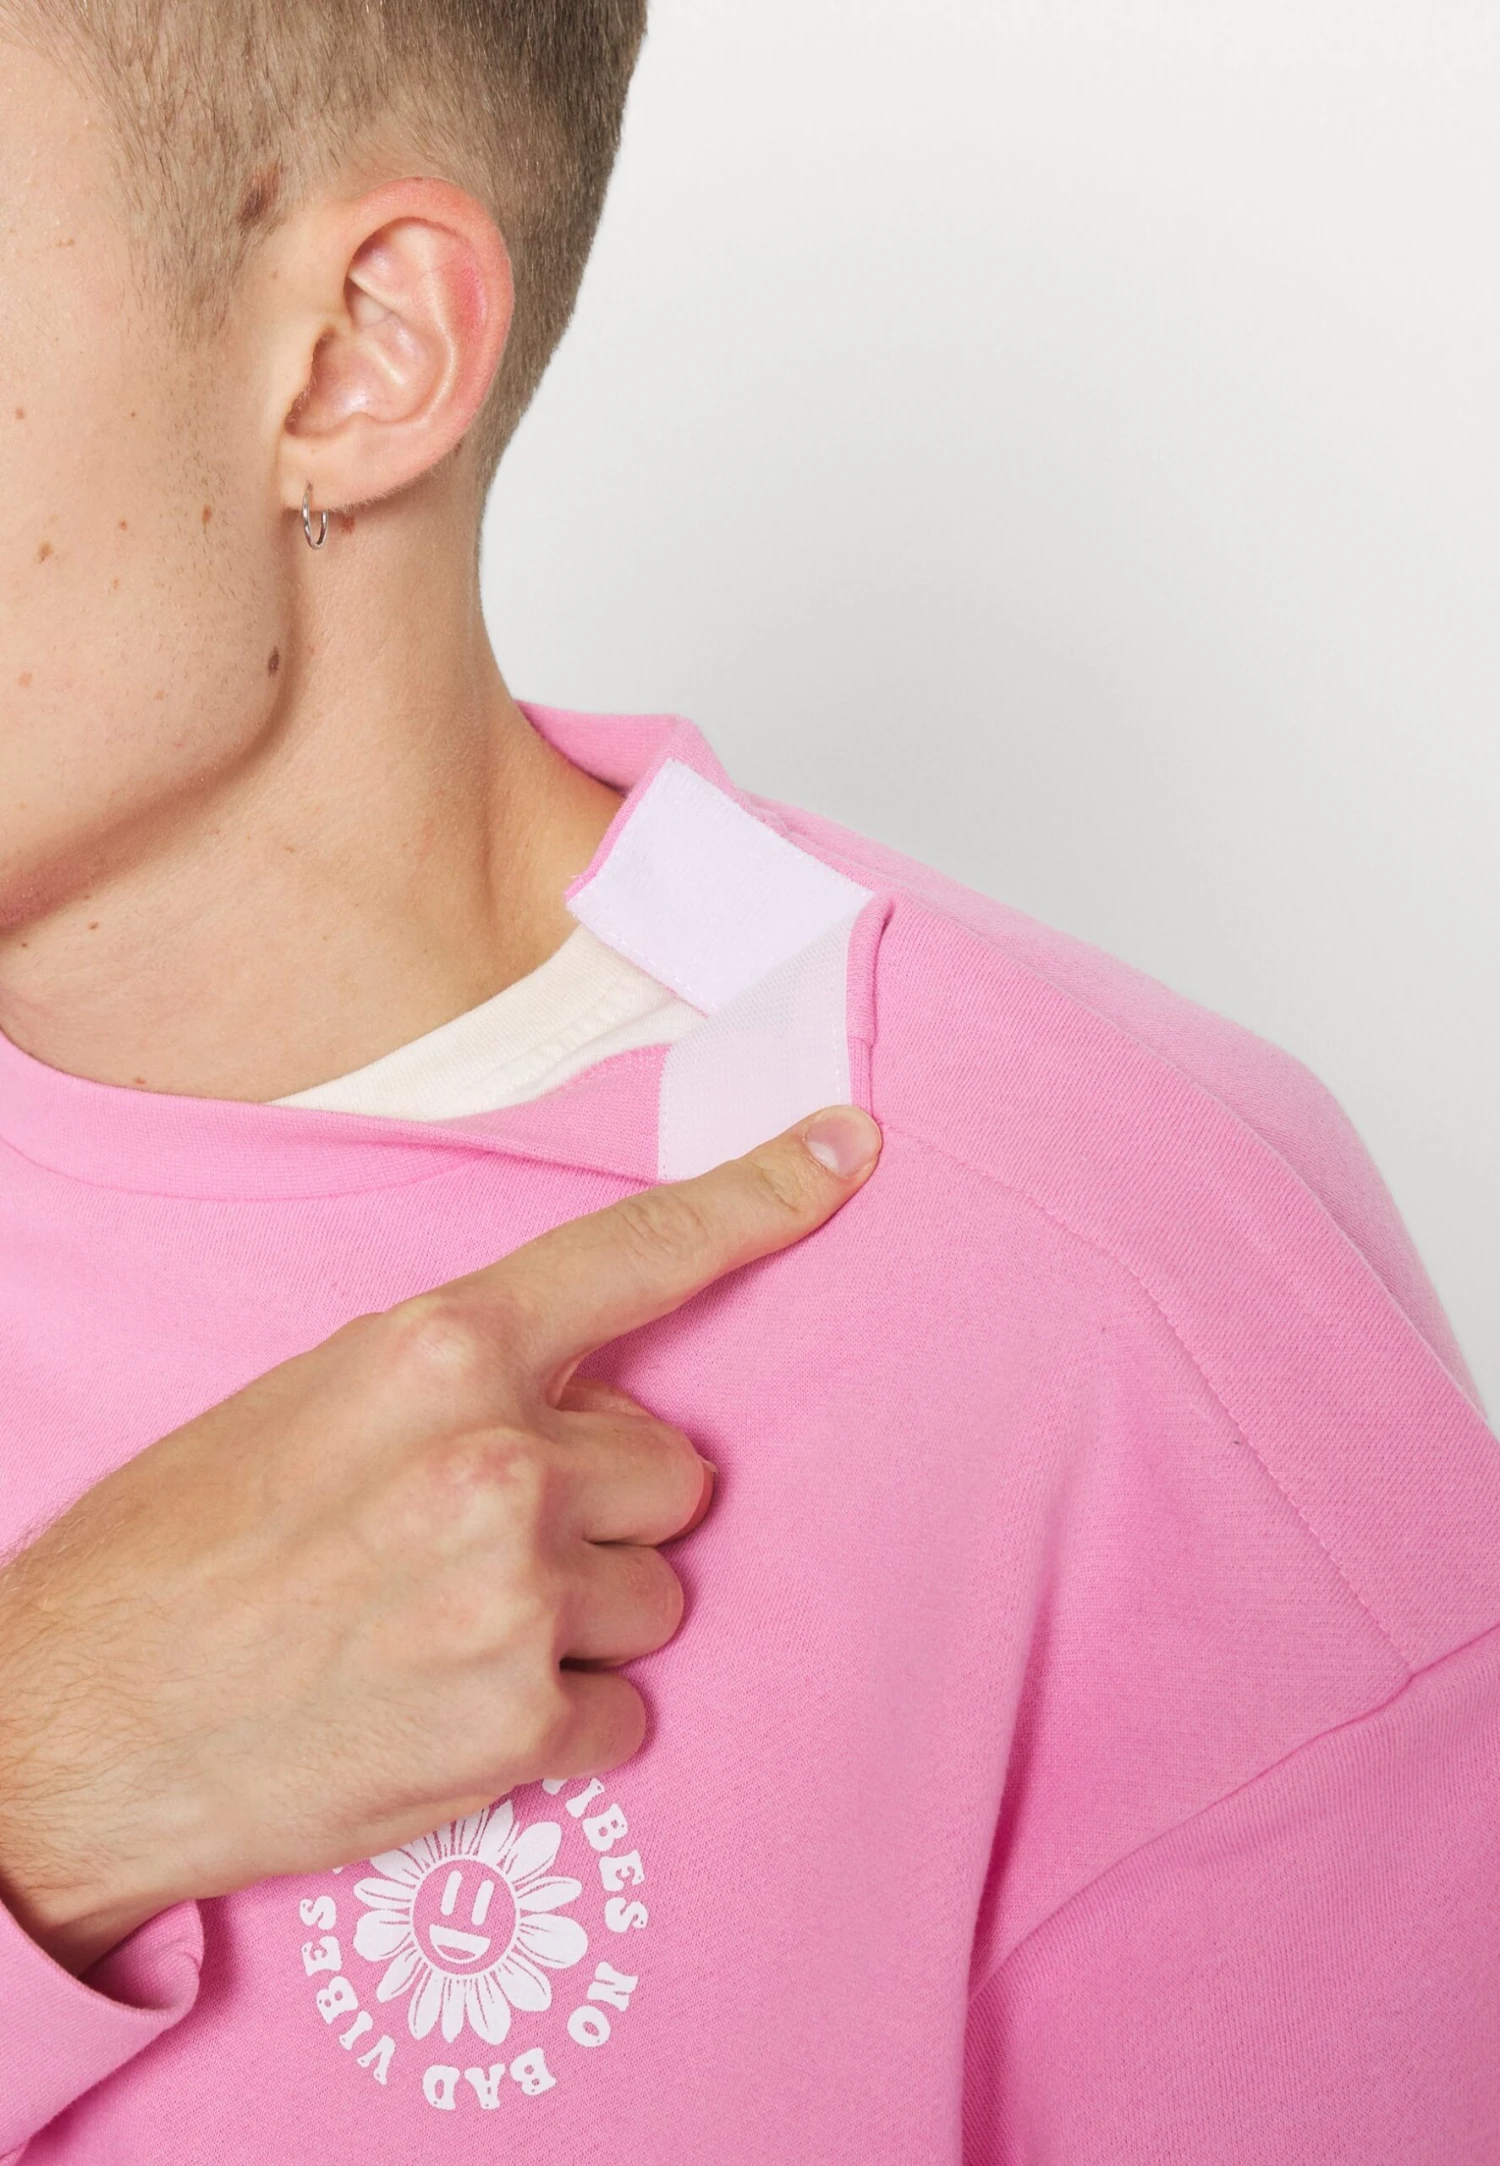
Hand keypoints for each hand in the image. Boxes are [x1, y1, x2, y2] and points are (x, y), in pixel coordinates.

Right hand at [0, 1106, 879, 1974]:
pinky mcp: (519, 1722)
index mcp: (438, 1350)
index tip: (846, 1150)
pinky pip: (624, 1711)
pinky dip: (558, 1720)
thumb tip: (581, 1396)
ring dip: (583, 1618)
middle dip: (607, 1508)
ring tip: (447, 1631)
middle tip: (485, 1543)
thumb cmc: (176, 1554)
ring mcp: (517, 1595)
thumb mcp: (311, 1404)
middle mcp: (498, 1459)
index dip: (760, 1198)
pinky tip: (447, 1709)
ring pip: (659, 1593)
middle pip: (675, 1469)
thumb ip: (465, 1381)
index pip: (638, 1255)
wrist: (69, 1727)